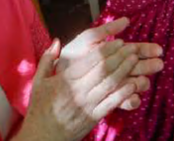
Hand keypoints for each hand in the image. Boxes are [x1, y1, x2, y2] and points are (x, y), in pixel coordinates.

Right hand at [18, 33, 162, 140]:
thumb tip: (57, 41)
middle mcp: (78, 90)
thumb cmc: (40, 108)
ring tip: (135, 60)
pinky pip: (112, 103)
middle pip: (104, 69)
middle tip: (132, 47)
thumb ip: (47, 59)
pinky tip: (133, 84)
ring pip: (110, 84)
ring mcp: (87, 105)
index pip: (91, 60)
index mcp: (66, 79)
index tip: (119, 41)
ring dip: (125, 71)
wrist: (42, 136)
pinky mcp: (94, 117)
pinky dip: (124, 93)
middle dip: (120, 57)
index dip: (108, 49)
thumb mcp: (38, 81)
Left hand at [58, 18, 163, 110]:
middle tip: (158, 64)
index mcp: (114, 54)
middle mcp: (117, 69)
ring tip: (142, 80)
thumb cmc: (73, 56)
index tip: (158, 50)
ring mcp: (115, 85)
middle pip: (139, 67)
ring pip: (136, 84)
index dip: (147, 50)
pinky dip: (130, 99)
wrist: (57, 79)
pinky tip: (132, 95)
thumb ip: (106, 29)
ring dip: (141, 82)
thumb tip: (127, 20)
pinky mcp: (110, 100)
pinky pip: (124, 101)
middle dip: (149, 66)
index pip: (135, 50)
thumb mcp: (88, 39)